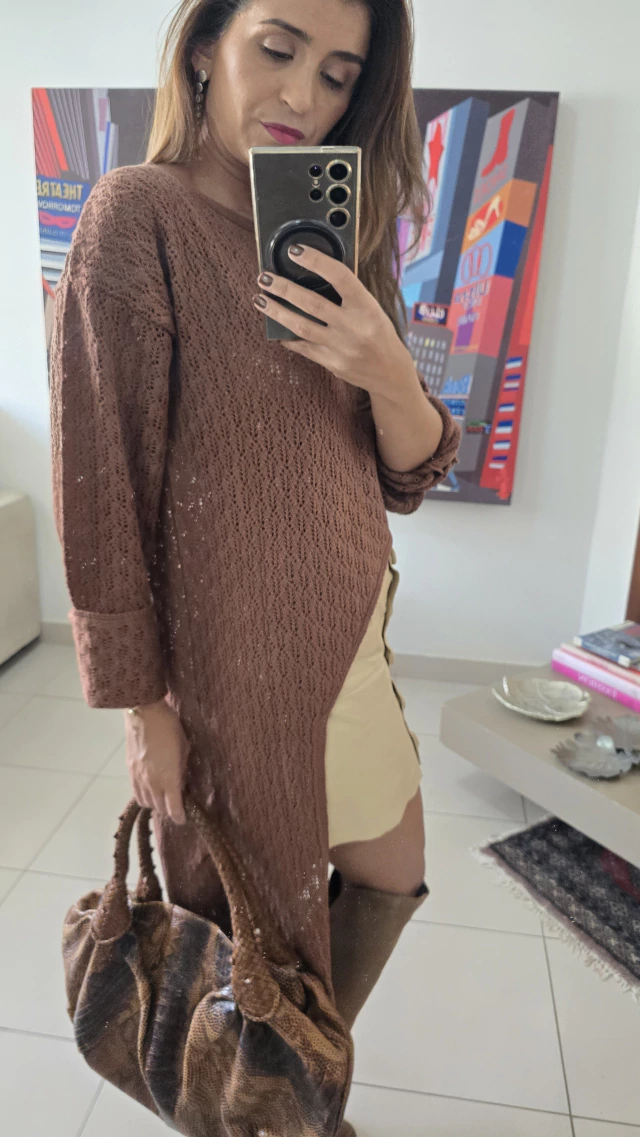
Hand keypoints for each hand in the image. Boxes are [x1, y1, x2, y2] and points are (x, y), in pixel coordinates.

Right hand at [124, 697, 189, 824]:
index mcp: (169, 778)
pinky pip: (136, 793)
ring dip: (156, 805)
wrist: (144, 713)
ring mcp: (139, 778)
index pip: (173, 809)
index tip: (184, 818)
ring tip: (164, 799)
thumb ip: (182, 769)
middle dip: (169, 811)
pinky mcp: (130, 771)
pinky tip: (150, 792)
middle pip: (160, 809)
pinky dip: (144, 798)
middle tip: (177, 806)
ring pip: (146, 803)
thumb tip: (180, 782)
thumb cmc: (169, 727)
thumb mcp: (184, 748)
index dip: (180, 817)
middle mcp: (152, 783)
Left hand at [253, 245, 415, 397]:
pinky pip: (303, 348)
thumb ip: (348, 294)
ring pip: (301, 327)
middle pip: (312, 303)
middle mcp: (353, 327)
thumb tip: (315, 272)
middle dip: (284, 289)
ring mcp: (341, 348)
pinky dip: (287, 335)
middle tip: (264, 278)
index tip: (295, 251)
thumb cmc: (379, 333)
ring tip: (259, 299)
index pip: (340, 277)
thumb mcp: (372, 308)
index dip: (316, 261)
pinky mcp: (332, 364)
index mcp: (366, 307)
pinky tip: (275, 327)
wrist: (390, 373)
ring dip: (277, 312)